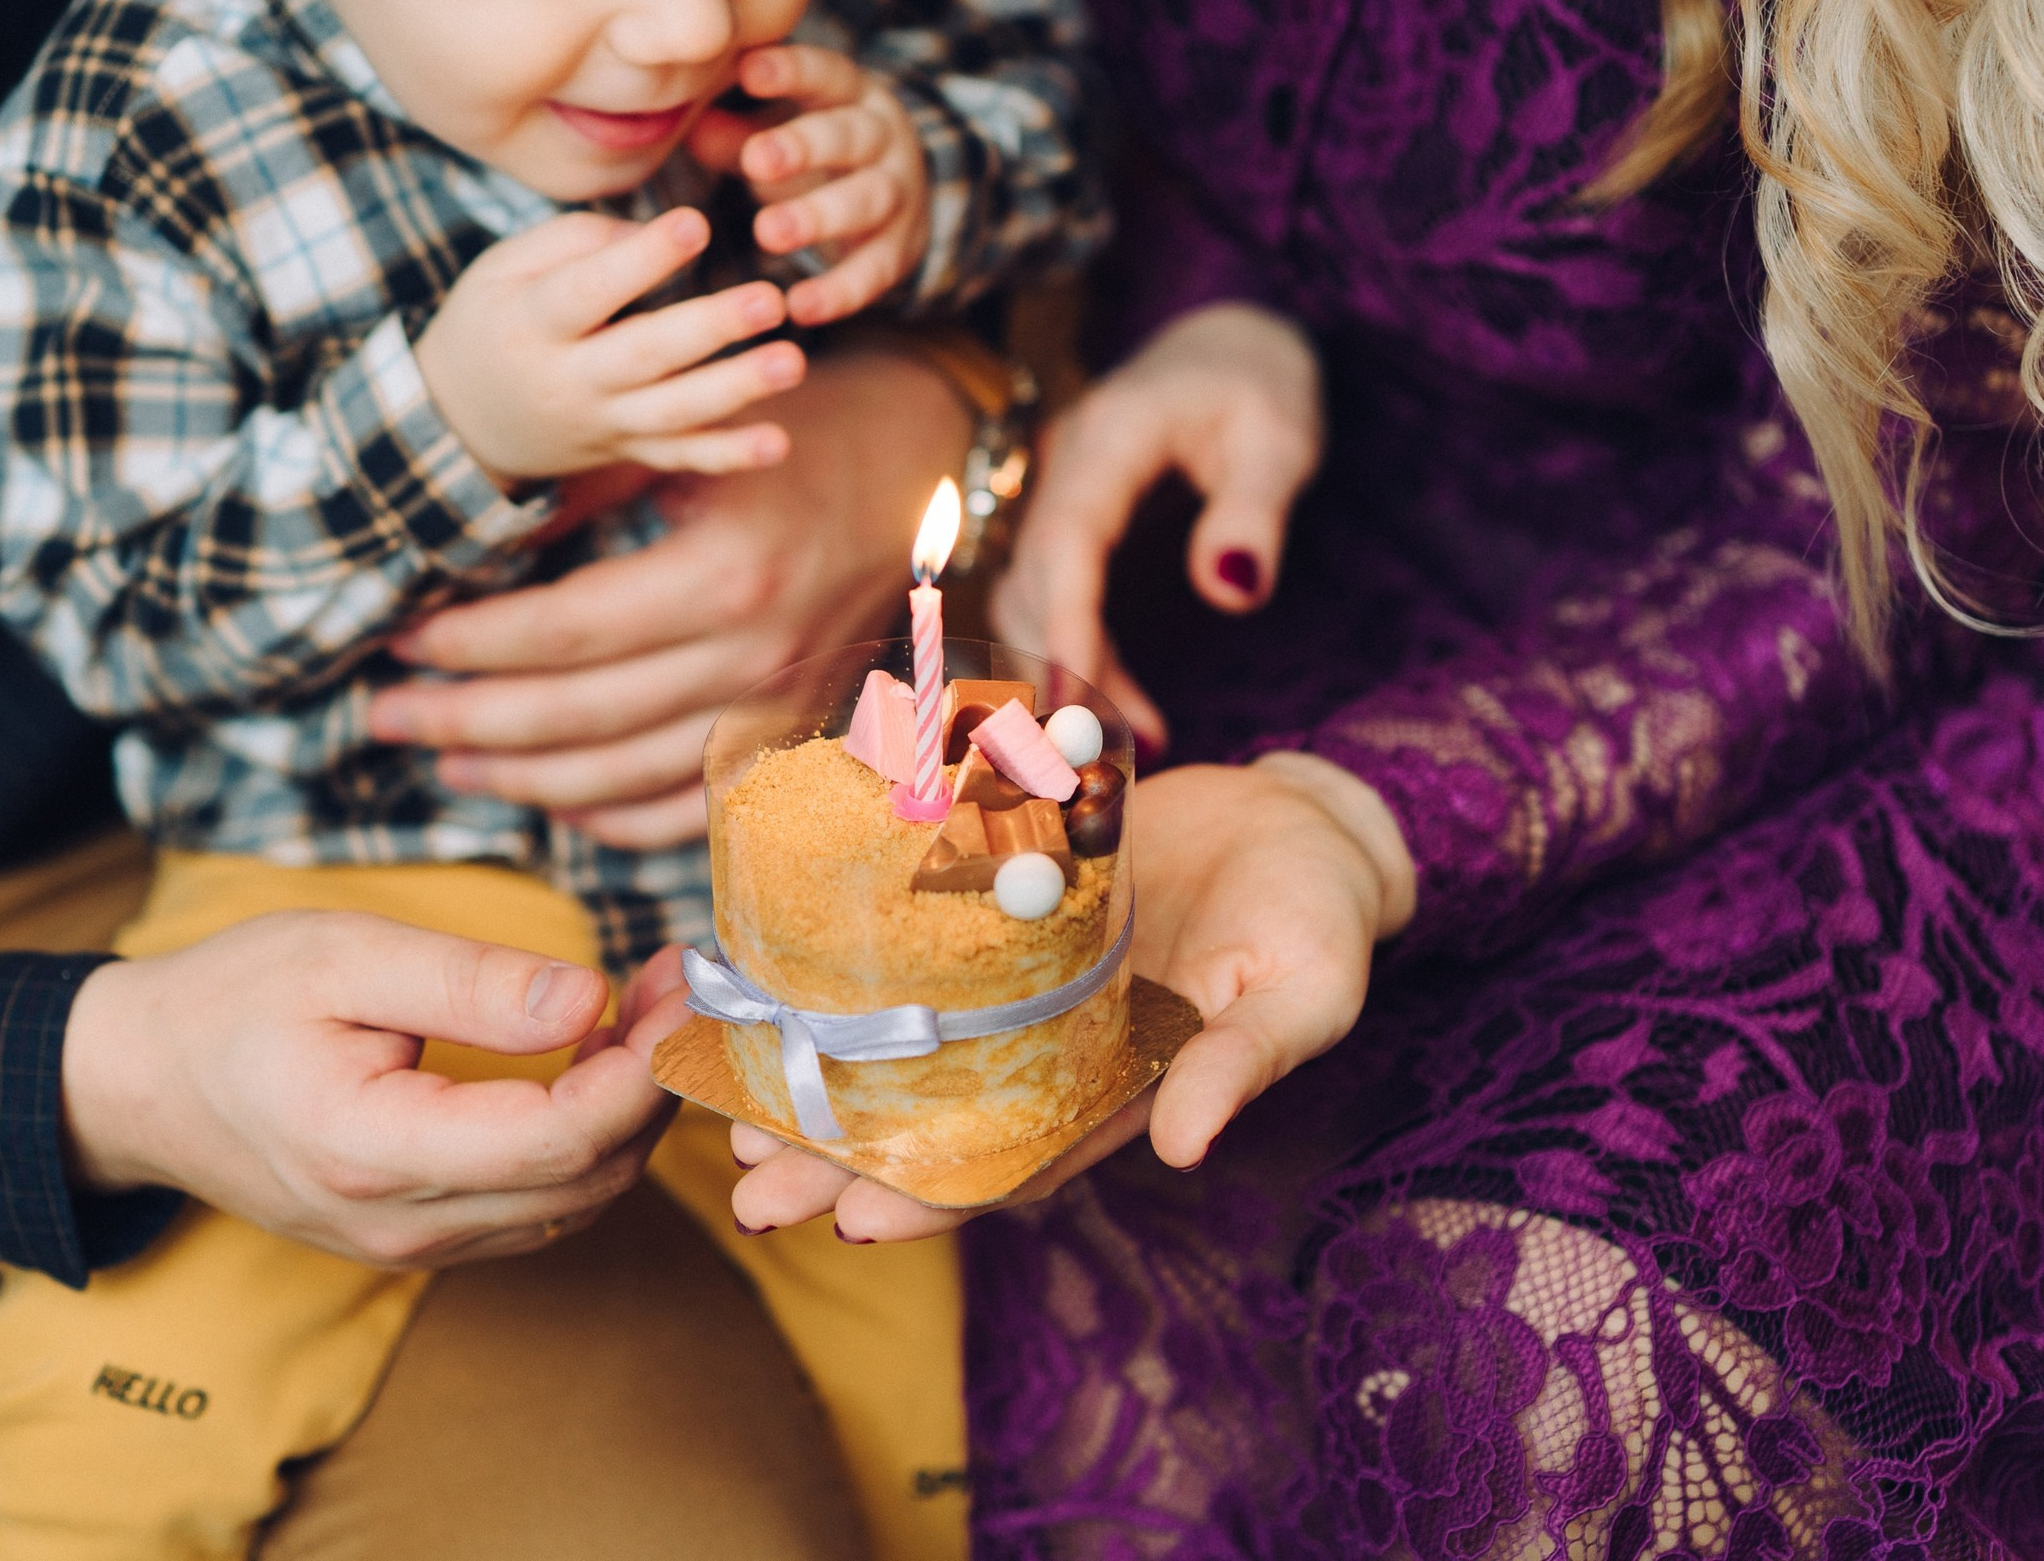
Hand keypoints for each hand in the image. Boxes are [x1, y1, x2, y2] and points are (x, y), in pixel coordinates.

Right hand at [60, 909, 690, 1269]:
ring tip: (646, 1008)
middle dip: (655, 1084)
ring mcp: (412, 1243)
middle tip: (679, 983)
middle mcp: (402, 1223)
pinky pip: (539, 1204)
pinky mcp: (421, 1235)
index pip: (558, 1139)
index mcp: (373, 1151)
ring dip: (630, 1111)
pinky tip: (591, 1057)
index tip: (680, 988)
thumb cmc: (231, 1002)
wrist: (138, 1083)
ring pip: (576, 1201)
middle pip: (587, 1179)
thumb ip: (468, 983)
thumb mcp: (342, 957)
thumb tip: (587, 999)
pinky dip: (588, 1137)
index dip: (642, 1069)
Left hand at [368, 344, 971, 845]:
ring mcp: (778, 709)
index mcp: (722, 576)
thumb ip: (587, 487)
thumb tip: (473, 532)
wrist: (922, 461)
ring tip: (445, 755)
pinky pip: (689, 811)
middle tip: (385, 714)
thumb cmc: (802, 429)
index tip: (399, 640)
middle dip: (465, 721)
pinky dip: (611, 819)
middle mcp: (754, 658)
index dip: (469, 646)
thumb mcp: (692, 439)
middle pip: (577, 721)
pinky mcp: (793, 735)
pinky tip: (548, 800)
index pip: (563, 636)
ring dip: (519, 779)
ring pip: (622, 780)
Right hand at [414, 207, 805, 481]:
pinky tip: (778, 442)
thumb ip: (576, 241)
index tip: (696, 224)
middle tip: (769, 299)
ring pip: (674, 412)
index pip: (590, 291)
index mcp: (532, 323)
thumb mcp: (504, 268)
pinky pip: (682, 457)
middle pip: (646, 354)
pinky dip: (730, 455)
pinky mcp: (627, 451)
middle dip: (710, 328)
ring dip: (736, 389)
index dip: (642, 260)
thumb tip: (657, 234)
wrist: (462, 420)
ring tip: (791, 362)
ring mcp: (603, 423)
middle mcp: (569, 380)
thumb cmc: (494, 321)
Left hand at [690, 45, 929, 326]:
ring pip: (866, 200)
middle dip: (804, 147)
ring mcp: (898, 194)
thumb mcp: (780, 134)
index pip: (823, 72)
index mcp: (849, 94)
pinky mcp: (898, 250)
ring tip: (768, 233)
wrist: (900, 199)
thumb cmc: (818, 154)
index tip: (748, 71)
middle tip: (757, 160)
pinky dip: (838, 291)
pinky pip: (873, 271)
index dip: (790, 72)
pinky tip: (799, 306)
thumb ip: (735, 134)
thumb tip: (685, 125)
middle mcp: (882, 138)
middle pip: (849, 136)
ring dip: (817, 217)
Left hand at [727, 754, 1413, 1240]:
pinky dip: (843, 967)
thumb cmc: (1315, 918)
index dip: (933, 1199)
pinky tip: (768, 977)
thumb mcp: (1302, 992)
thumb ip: (1245, 1064)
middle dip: (841, 1156)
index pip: (1012, 1162)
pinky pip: (909, 945)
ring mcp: (1016, 976)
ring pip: (903, 1038)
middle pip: (931, 1114)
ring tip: (728, 1098)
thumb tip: (1188, 1147)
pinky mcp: (993, 898)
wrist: (1298, 819)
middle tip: (746, 1183)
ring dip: (822, 1070)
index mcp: (1116, 1086)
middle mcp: (1049, 1043)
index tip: (852, 1223)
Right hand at [991, 303, 1322, 746]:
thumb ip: (1255, 510)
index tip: (1078, 702)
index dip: (1066, 625)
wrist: (1225, 347)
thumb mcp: (1280, 437)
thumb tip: (1232, 592)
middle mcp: (1063, 469)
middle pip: (1031, 583)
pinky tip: (1124, 716)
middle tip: (1110, 759)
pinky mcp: (1065, 531)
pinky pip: (1048, 607)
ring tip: (1132, 750)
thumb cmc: (1259, 385)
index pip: (1068, 540)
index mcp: (1110, 436)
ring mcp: (1056, 499)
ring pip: (1028, 604)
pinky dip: (1075, 664)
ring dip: (1068, 679)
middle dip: (1062, 672)